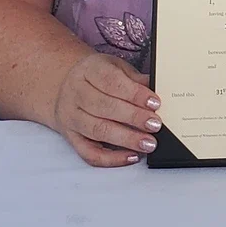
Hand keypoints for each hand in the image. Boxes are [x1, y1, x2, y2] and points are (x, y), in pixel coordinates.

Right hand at [52, 51, 162, 166]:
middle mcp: (76, 93)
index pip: (111, 81)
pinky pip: (89, 153)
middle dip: (133, 117)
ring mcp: (71, 116)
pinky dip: (111, 158)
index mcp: (89, 70)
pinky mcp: (71, 137)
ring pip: (98, 130)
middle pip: (105, 107)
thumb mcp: (117, 67)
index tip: (155, 103)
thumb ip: (136, 79)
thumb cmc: (97, 76)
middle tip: (155, 125)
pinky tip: (131, 156)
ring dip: (125, 139)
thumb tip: (158, 90)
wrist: (66, 85)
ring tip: (148, 143)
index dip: (134, 94)